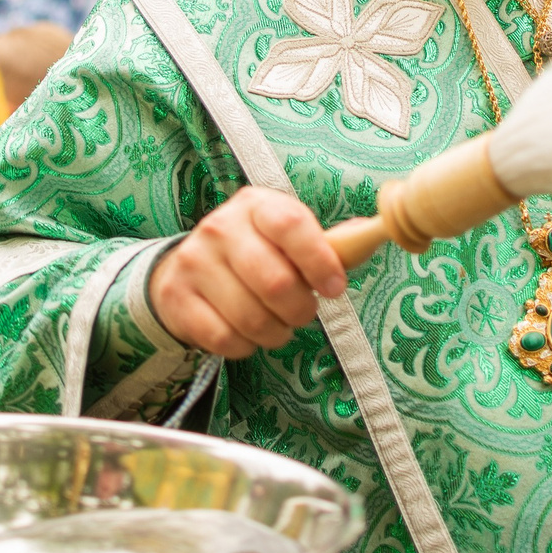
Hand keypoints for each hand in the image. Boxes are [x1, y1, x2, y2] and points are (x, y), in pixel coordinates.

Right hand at [149, 187, 345, 356]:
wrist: (186, 268)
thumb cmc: (255, 253)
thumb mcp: (286, 237)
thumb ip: (329, 243)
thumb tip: (375, 237)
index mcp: (256, 206)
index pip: (292, 225)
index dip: (320, 261)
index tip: (335, 288)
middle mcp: (220, 228)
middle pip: (276, 282)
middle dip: (300, 310)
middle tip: (302, 312)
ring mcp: (194, 262)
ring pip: (251, 317)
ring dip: (275, 333)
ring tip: (275, 324)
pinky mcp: (176, 299)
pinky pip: (225, 339)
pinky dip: (245, 346)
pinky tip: (245, 332)